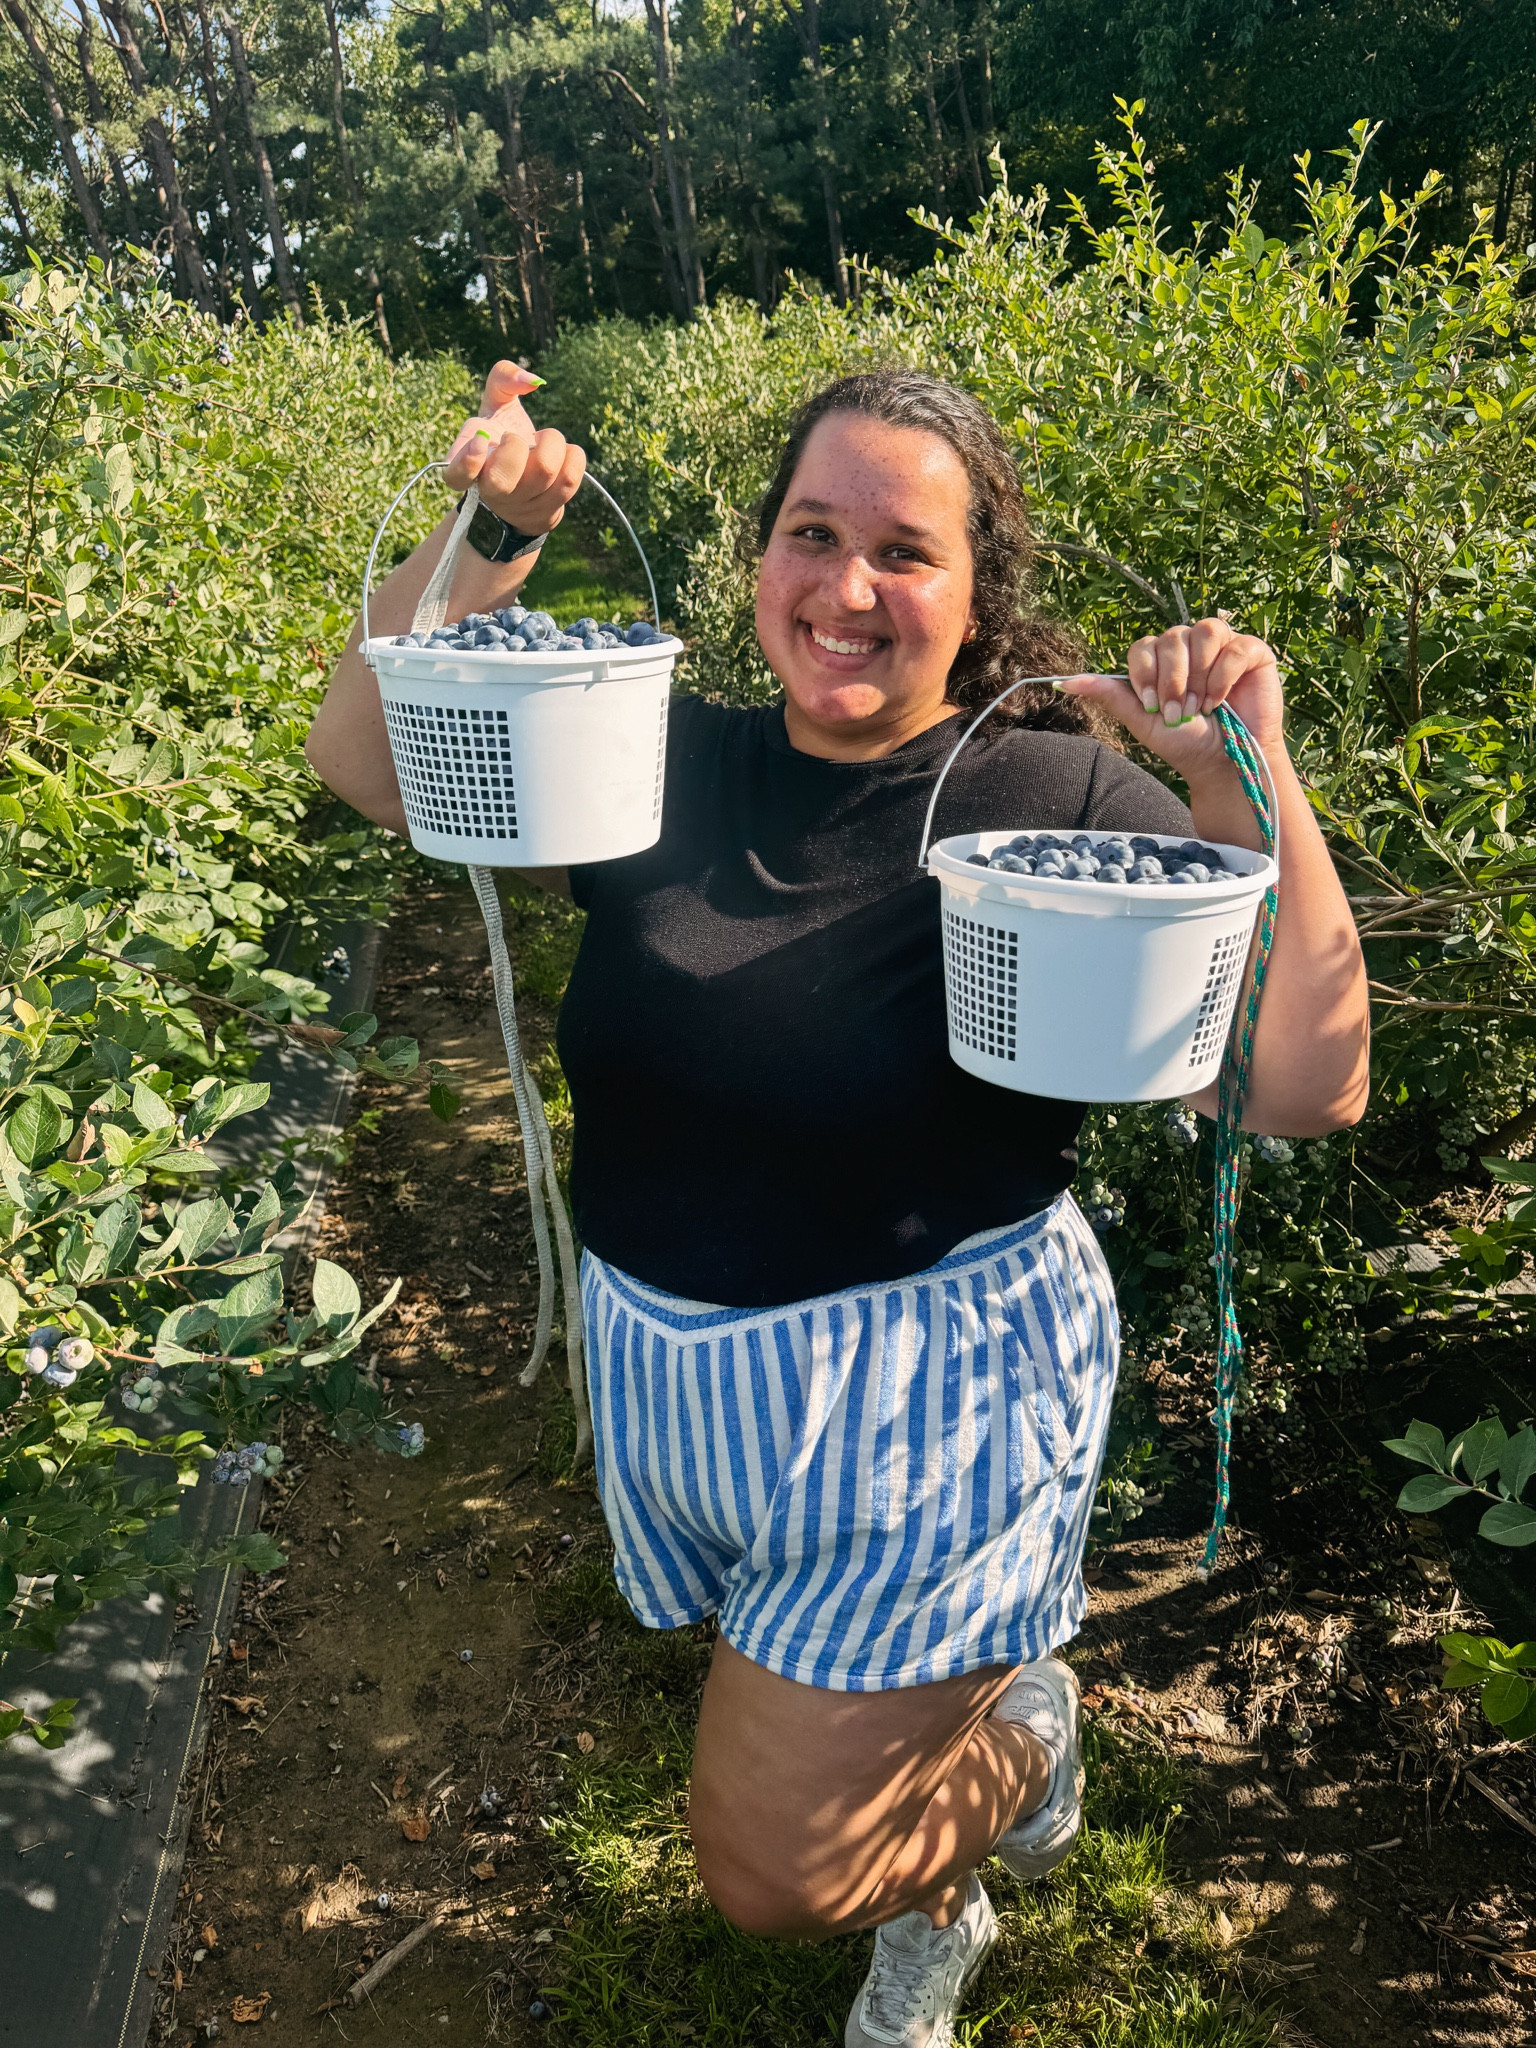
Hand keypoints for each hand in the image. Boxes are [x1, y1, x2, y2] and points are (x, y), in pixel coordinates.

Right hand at [441, 359, 585, 537]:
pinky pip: (569, 479)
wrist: (526, 479)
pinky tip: (563, 454)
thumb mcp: (496, 402)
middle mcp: (491, 492)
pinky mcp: (548, 513)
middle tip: (520, 439)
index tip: (482, 440)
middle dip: (517, 446)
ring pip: (544, 470)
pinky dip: (572, 456)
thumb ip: (504, 378)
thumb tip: (532, 380)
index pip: (455, 477)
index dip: (467, 463)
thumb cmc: (504, 433)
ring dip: (551, 443)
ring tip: (543, 441)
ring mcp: (520, 506)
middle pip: (502, 479)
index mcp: (468, 465)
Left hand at [1056, 619, 1285, 782]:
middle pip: (1171, 639)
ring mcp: (1222, 646)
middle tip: (1179, 713)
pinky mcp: (1252, 652)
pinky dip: (1224, 676)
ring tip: (1202, 707)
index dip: (1146, 674)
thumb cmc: (1185, 742)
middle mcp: (1190, 647)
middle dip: (1173, 682)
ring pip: (1203, 633)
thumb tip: (1064, 682)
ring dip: (1198, 677)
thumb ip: (1109, 695)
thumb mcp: (1142, 720)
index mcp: (1162, 661)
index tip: (1152, 705)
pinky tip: (1222, 700)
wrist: (1225, 763)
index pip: (1144, 646)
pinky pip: (1234, 646)